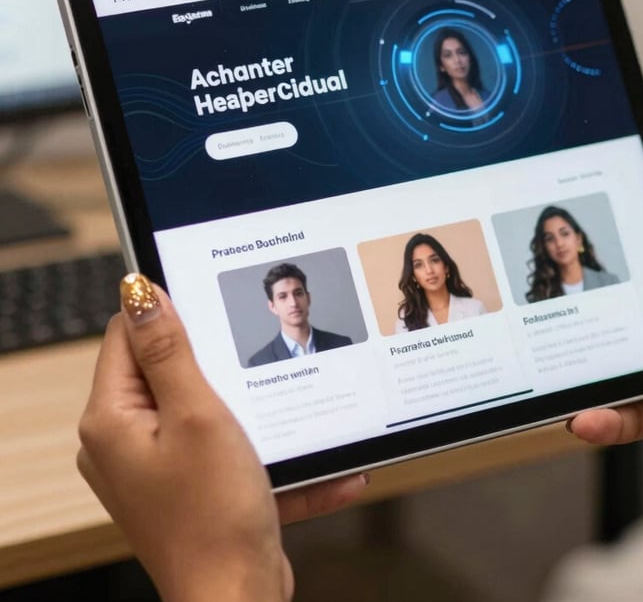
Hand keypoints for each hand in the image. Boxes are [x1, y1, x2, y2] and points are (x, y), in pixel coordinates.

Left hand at [77, 275, 366, 601]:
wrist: (238, 600)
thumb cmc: (214, 516)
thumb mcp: (197, 414)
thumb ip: (168, 349)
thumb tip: (139, 292)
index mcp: (112, 419)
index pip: (127, 335)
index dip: (168, 313)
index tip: (213, 305)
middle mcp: (124, 441)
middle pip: (164, 369)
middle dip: (214, 361)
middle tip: (253, 361)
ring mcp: (156, 467)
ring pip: (200, 407)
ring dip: (247, 406)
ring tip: (285, 406)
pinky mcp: (188, 487)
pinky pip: (223, 449)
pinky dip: (259, 449)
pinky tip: (309, 457)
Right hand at [568, 130, 642, 488]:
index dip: (607, 230)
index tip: (567, 218)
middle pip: (616, 299)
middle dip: (580, 301)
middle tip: (541, 293)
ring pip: (610, 358)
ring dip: (581, 368)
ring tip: (549, 365)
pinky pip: (625, 411)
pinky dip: (602, 417)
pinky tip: (584, 415)